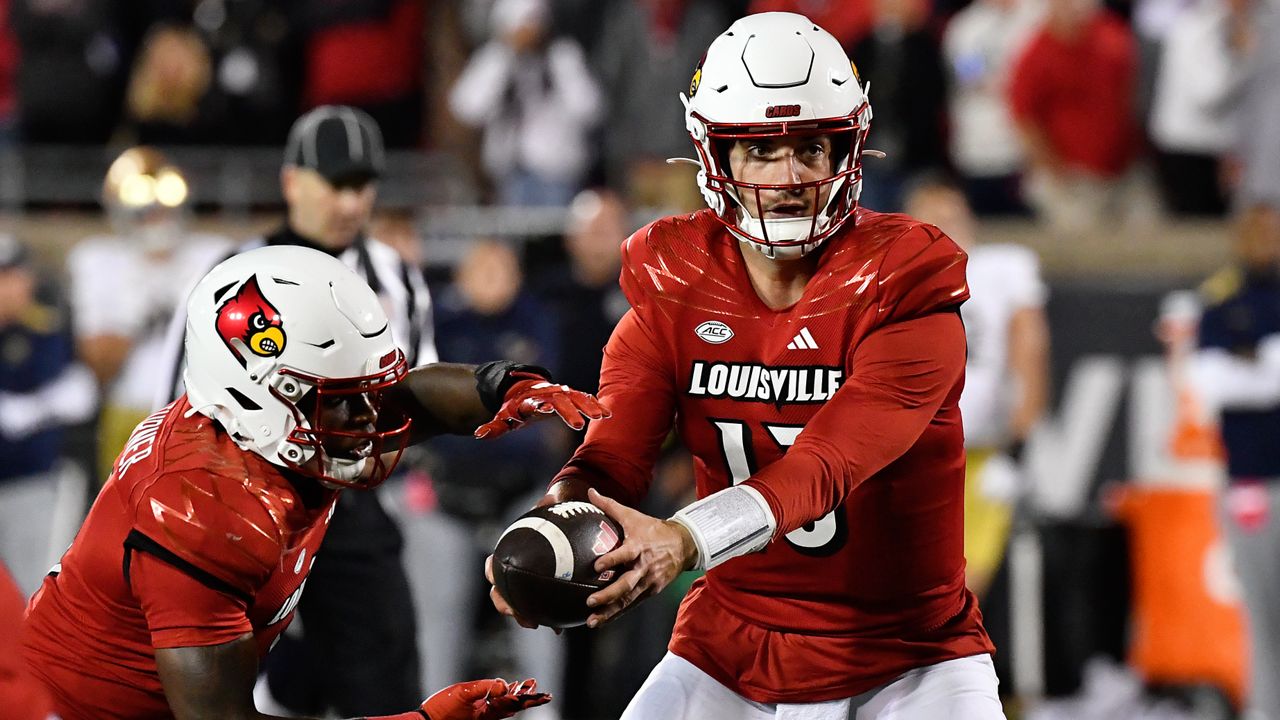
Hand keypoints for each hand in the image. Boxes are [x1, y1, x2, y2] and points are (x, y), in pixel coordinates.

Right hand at [421, 677, 550, 719]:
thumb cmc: (443, 709)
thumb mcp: (464, 693)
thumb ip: (485, 687)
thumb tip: (505, 684)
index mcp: (489, 711)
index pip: (515, 703)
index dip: (530, 698)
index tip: (545, 695)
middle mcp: (489, 715)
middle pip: (515, 706)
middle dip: (530, 698)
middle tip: (546, 694)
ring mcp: (482, 714)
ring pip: (507, 705)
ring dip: (519, 695)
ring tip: (530, 686)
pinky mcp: (475, 712)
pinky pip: (495, 705)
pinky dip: (504, 696)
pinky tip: (507, 689)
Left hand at [475, 375, 608, 438]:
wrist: (523, 389)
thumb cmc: (514, 408)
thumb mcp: (503, 418)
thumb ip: (493, 427)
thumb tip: (478, 434)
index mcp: (531, 401)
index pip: (535, 404)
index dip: (540, 407)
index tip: (546, 411)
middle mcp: (547, 395)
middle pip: (559, 402)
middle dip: (569, 411)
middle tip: (579, 424)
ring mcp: (560, 394)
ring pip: (576, 398)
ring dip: (588, 406)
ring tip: (603, 416)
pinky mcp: (569, 396)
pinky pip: (583, 399)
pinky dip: (594, 403)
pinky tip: (607, 413)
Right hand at [485, 482, 582, 628]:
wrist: (567, 525)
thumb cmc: (554, 516)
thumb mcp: (553, 507)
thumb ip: (549, 504)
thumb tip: (550, 497)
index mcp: (509, 554)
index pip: (492, 566)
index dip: (491, 574)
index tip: (495, 580)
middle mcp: (514, 573)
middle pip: (502, 593)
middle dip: (507, 606)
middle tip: (518, 613)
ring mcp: (527, 585)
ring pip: (521, 605)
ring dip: (526, 616)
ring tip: (541, 625)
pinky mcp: (543, 593)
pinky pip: (542, 608)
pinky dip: (549, 618)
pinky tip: (561, 626)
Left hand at [584, 488, 695, 627]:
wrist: (683, 545)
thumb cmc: (652, 529)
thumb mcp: (633, 516)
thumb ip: (610, 505)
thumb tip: (590, 491)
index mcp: (640, 547)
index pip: (625, 554)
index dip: (612, 560)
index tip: (597, 565)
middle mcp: (645, 567)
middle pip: (626, 584)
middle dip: (608, 594)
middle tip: (590, 600)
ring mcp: (649, 582)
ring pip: (628, 599)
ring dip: (610, 611)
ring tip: (592, 621)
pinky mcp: (651, 592)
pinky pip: (632, 604)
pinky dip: (617, 613)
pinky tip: (601, 621)